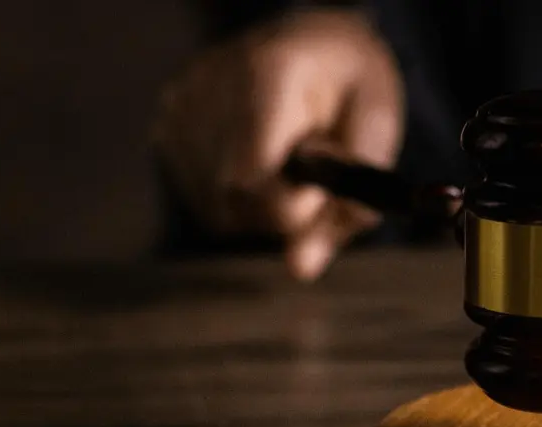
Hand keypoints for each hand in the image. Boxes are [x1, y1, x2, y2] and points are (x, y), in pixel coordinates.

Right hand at [152, 8, 403, 280]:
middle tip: (312, 174)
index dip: (290, 206)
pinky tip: (259, 161)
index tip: (320, 189)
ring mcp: (180, 105)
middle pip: (232, 200)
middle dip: (282, 209)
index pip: (251, 177)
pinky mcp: (166, 125)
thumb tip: (300, 269)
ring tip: (287, 160)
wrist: (312, 41)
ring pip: (217, 209)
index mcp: (268, 72)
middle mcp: (209, 84)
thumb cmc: (351, 87)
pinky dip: (238, 198)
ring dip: (261, 208)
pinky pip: (203, 199)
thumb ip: (347, 205)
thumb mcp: (376, 135)